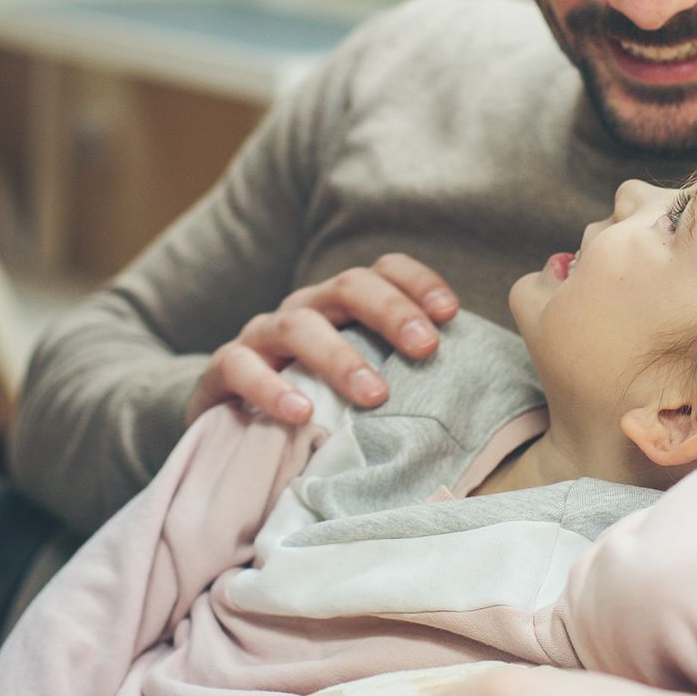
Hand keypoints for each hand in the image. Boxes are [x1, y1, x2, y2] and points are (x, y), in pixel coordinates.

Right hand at [185, 254, 458, 425]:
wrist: (230, 425)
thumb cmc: (316, 404)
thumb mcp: (361, 384)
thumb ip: (403, 375)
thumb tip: (474, 391)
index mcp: (341, 306)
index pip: (382, 271)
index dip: (418, 283)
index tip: (451, 314)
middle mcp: (304, 310)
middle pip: (346, 287)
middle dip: (389, 311)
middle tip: (424, 347)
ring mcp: (261, 336)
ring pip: (298, 326)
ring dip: (340, 357)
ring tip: (374, 395)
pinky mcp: (222, 371)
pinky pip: (241, 368)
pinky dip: (270, 388)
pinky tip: (301, 413)